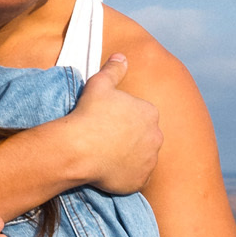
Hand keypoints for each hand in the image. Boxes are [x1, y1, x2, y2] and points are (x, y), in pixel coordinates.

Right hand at [68, 54, 161, 194]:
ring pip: (142, 157)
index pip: (141, 115)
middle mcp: (156, 136)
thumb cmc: (89, 114)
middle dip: (131, 138)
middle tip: (107, 140)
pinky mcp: (140, 180)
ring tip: (108, 156)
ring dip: (131, 156)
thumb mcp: (100, 84)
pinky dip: (127, 175)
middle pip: (144, 136)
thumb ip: (114, 69)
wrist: (79, 148)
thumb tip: (122, 56)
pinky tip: (111, 170)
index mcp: (150, 112)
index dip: (124, 118)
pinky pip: (136, 177)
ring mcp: (150, 160)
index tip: (109, 122)